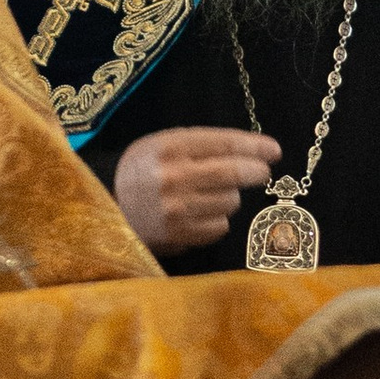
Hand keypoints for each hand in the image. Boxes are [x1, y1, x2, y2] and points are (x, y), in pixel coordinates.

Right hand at [113, 124, 280, 251]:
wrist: (105, 204)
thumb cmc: (142, 170)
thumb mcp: (163, 145)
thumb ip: (202, 146)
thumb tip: (254, 153)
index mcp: (170, 147)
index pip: (223, 143)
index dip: (254, 146)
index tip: (274, 151)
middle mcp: (174, 177)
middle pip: (233, 173)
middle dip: (254, 172)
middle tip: (260, 172)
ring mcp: (177, 209)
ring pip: (230, 202)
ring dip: (228, 198)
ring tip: (208, 195)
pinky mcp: (178, 235)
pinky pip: (219, 227)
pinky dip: (217, 221)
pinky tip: (200, 215)